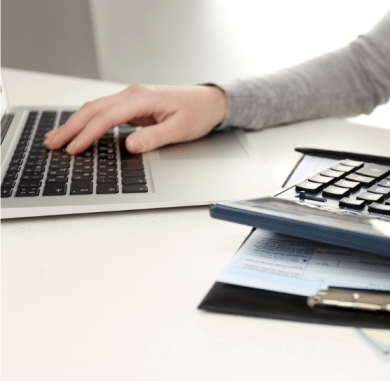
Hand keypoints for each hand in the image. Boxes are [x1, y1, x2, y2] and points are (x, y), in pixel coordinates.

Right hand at [44, 84, 227, 154]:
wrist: (210, 102)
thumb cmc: (198, 114)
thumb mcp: (180, 130)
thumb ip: (154, 138)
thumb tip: (130, 146)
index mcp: (142, 99)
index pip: (106, 117)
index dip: (87, 134)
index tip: (73, 149)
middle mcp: (132, 94)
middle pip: (92, 109)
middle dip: (70, 127)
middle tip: (51, 144)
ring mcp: (131, 98)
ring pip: (95, 108)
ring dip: (74, 123)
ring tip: (56, 139)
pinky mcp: (132, 105)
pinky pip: (103, 111)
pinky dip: (87, 121)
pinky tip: (78, 131)